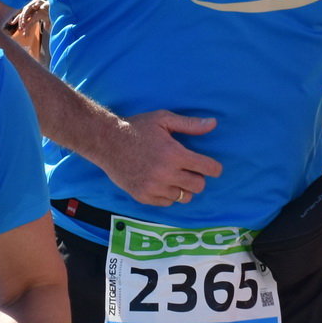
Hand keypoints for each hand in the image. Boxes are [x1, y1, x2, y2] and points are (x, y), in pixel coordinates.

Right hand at [103, 110, 221, 205]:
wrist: (106, 142)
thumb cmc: (137, 128)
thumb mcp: (163, 119)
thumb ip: (190, 124)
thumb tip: (214, 124)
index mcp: (174, 154)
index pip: (207, 168)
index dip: (214, 168)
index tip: (214, 168)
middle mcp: (166, 174)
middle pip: (198, 186)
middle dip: (198, 178)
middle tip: (190, 170)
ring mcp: (154, 188)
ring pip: (184, 197)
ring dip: (184, 187)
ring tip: (175, 177)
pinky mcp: (143, 197)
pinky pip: (167, 203)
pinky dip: (168, 194)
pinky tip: (162, 182)